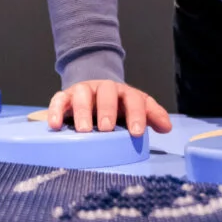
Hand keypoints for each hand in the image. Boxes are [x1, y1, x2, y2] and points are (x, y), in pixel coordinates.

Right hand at [46, 79, 172, 136]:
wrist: (94, 92)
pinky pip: (58, 99)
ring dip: (82, 111)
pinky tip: (54, 125)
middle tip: (107, 129)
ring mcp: (83, 91)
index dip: (136, 114)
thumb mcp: (136, 109)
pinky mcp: (64, 97)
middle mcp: (103, 89)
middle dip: (107, 110)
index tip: (136, 132)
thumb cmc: (117, 107)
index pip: (133, 99)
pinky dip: (55, 111)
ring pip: (81, 94)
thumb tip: (166, 127)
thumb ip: (151, 116)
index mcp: (124, 93)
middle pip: (106, 93)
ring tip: (84, 130)